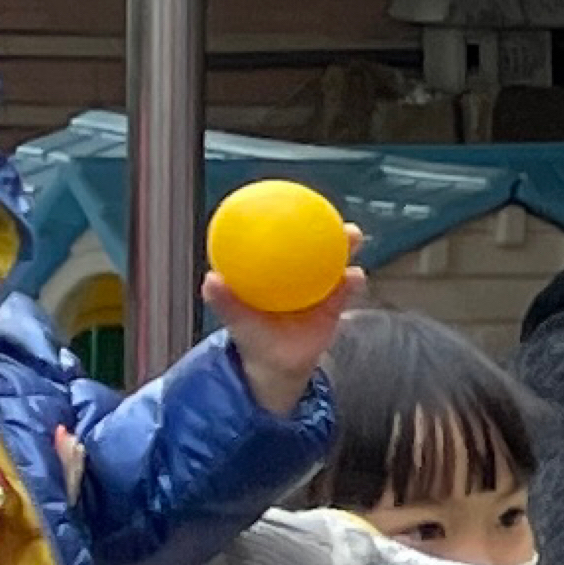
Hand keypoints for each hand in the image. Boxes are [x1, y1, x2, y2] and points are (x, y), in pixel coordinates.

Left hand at [207, 224, 366, 417]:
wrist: (275, 366)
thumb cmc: (253, 336)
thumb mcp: (237, 319)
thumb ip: (225, 301)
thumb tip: (211, 280)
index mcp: (276, 269)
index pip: (284, 237)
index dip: (291, 216)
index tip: (294, 198)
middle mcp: (301, 272)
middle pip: (318, 241)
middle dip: (327, 224)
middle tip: (328, 213)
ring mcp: (321, 286)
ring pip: (337, 259)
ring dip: (346, 245)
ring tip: (349, 237)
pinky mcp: (336, 305)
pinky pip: (347, 290)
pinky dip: (352, 282)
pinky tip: (352, 277)